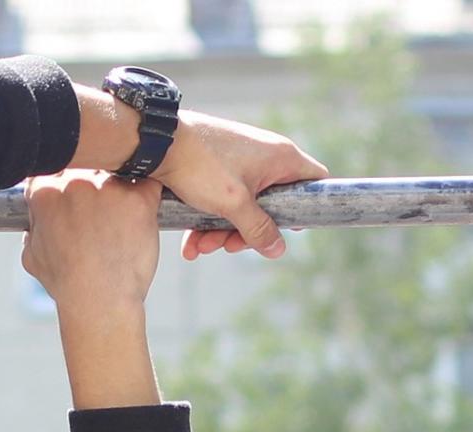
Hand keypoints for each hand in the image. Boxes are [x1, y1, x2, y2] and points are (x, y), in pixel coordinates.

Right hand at [23, 169, 162, 311]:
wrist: (100, 302)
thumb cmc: (68, 285)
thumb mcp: (33, 257)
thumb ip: (33, 229)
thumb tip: (35, 219)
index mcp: (44, 192)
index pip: (55, 169)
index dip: (67, 184)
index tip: (76, 201)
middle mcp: (74, 182)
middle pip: (88, 166)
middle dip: (93, 184)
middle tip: (101, 210)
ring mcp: (107, 188)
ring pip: (117, 172)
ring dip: (119, 187)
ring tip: (121, 216)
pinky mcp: (138, 200)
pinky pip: (149, 184)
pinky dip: (149, 195)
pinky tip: (144, 210)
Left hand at [155, 111, 328, 260]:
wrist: (157, 142)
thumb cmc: (200, 165)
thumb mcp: (234, 204)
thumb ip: (259, 228)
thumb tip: (279, 249)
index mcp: (281, 157)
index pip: (316, 180)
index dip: (309, 207)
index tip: (292, 229)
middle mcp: (266, 156)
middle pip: (274, 205)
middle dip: (250, 232)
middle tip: (229, 247)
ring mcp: (242, 162)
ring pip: (244, 207)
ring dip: (223, 232)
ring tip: (200, 246)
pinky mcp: (219, 168)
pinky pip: (223, 201)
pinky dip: (209, 222)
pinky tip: (190, 243)